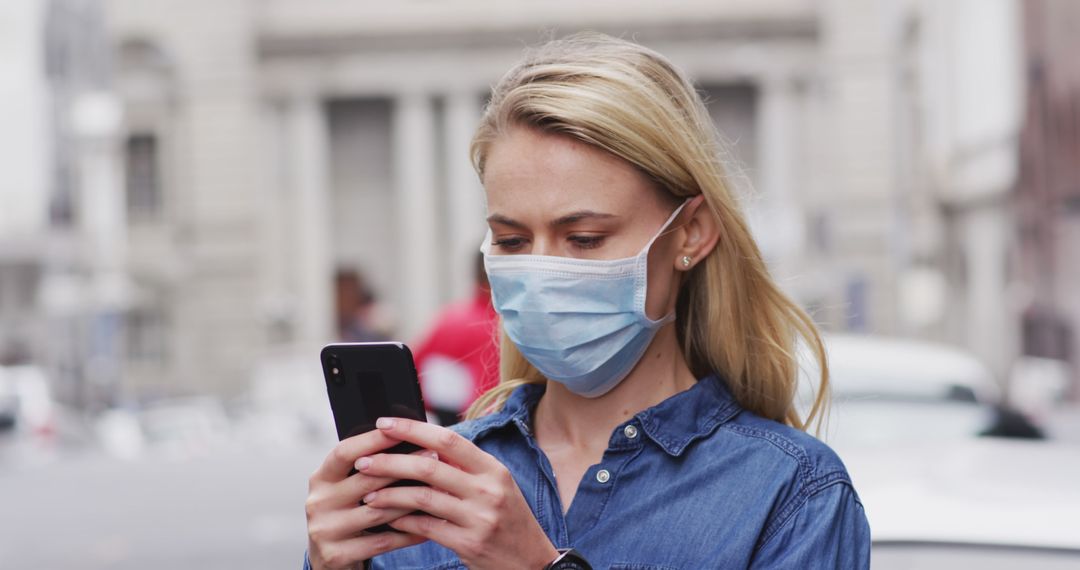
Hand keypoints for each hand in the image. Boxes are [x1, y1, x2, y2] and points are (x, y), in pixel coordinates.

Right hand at [306, 430, 428, 569]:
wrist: (328, 559)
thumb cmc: (346, 514)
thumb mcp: (346, 489)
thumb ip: (367, 469)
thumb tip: (407, 439)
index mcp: (321, 478)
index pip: (344, 452)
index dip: (372, 440)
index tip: (402, 429)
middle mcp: (318, 502)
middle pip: (366, 481)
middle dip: (404, 468)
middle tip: (435, 458)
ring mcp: (325, 530)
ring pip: (378, 511)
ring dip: (412, 500)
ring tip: (439, 492)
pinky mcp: (336, 554)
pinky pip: (382, 542)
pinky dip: (408, 533)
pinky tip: (429, 527)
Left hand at [356, 418, 559, 569]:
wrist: (532, 561)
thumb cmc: (509, 519)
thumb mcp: (497, 486)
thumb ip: (466, 467)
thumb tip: (426, 444)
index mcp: (493, 469)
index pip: (448, 439)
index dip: (413, 429)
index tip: (385, 424)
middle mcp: (488, 490)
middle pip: (429, 466)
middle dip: (390, 461)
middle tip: (364, 460)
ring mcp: (479, 518)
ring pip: (423, 498)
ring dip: (390, 494)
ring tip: (368, 493)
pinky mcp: (469, 544)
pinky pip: (426, 528)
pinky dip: (403, 521)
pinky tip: (389, 517)